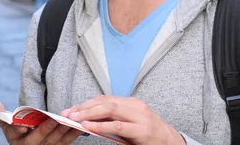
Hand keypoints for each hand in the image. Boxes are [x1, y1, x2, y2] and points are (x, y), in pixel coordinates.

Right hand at [0, 102, 81, 144]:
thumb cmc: (18, 132)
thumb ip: (2, 116)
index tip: (22, 127)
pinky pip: (65, 142)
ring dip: (62, 131)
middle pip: (38, 140)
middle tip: (53, 119)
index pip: (15, 135)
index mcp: (17, 141)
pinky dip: (72, 134)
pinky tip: (78, 126)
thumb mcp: (8, 126)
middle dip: (46, 130)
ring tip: (68, 121)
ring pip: (54, 142)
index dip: (18, 130)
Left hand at [62, 96, 185, 144]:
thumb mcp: (129, 123)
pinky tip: (89, 126)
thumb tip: (88, 120)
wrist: (171, 142)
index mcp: (130, 102)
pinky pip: (118, 125)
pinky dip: (102, 125)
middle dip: (84, 107)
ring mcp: (139, 116)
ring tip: (75, 118)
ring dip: (89, 113)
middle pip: (104, 101)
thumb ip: (113, 119)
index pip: (103, 98)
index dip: (85, 103)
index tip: (71, 109)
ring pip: (110, 109)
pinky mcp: (142, 129)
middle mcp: (135, 106)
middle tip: (68, 113)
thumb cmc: (148, 134)